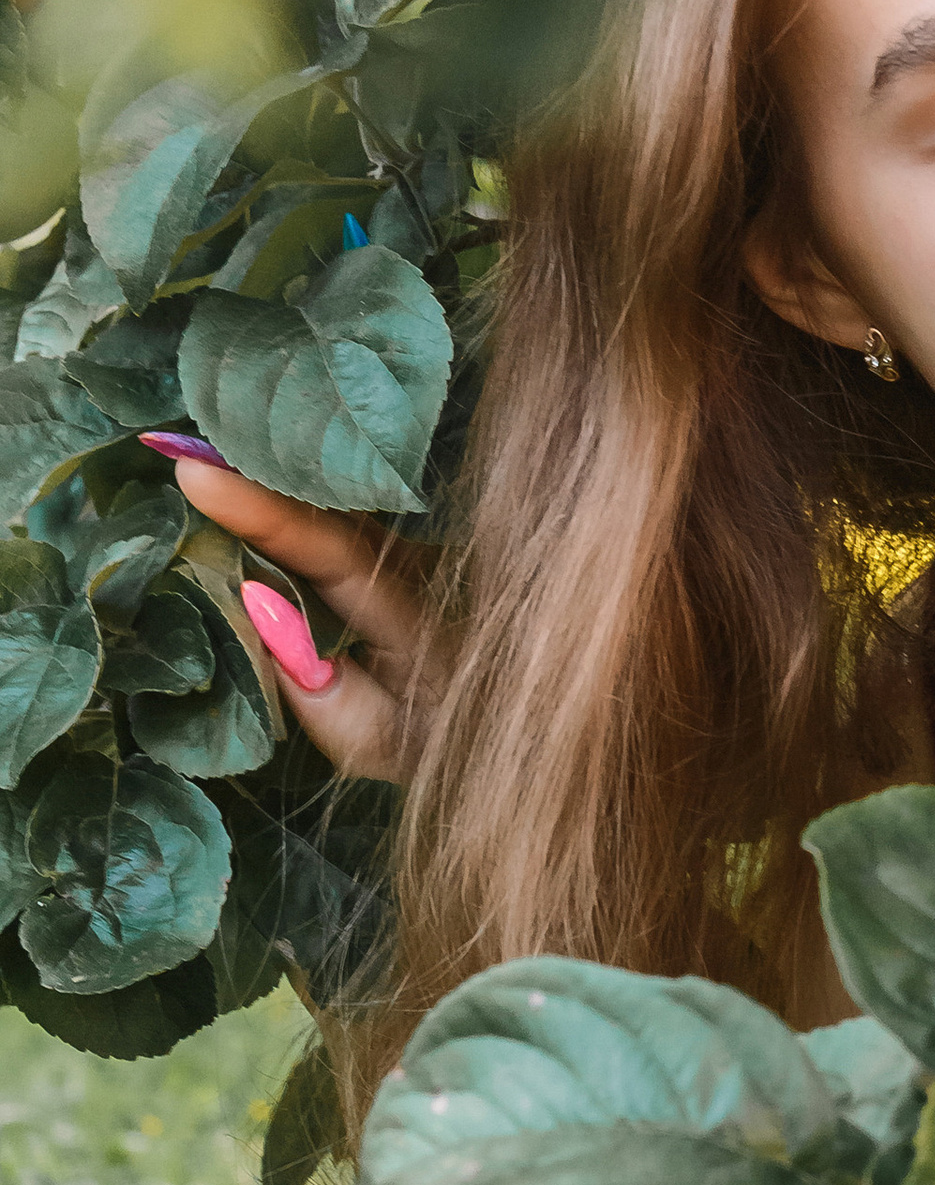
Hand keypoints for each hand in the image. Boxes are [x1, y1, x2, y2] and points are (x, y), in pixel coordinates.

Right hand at [145, 448, 436, 783]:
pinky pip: (342, 512)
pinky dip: (293, 494)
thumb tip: (259, 613)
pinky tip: (245, 467)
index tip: (195, 471)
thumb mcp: (382, 748)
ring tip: (198, 440)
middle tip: (174, 436)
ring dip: (272, 475)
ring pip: (338, 502)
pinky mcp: (410, 548)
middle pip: (331, 508)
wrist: (509, 726)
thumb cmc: (441, 748)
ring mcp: (421, 549)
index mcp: (420, 617)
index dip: (263, 509)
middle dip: (255, 472)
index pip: (334, 549)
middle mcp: (425, 566)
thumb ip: (327, 701)